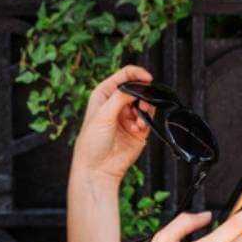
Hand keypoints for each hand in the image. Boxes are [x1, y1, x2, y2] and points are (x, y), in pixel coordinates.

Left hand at [70, 66, 153, 183]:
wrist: (98, 168)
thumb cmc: (93, 141)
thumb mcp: (103, 114)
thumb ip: (120, 97)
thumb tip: (138, 86)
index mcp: (104, 94)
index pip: (124, 76)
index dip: (137, 74)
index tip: (148, 78)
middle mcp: (117, 103)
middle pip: (138, 88)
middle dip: (143, 94)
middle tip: (143, 105)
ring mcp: (128, 116)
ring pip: (145, 103)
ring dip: (145, 109)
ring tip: (140, 119)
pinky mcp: (138, 129)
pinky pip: (149, 118)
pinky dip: (146, 121)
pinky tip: (138, 128)